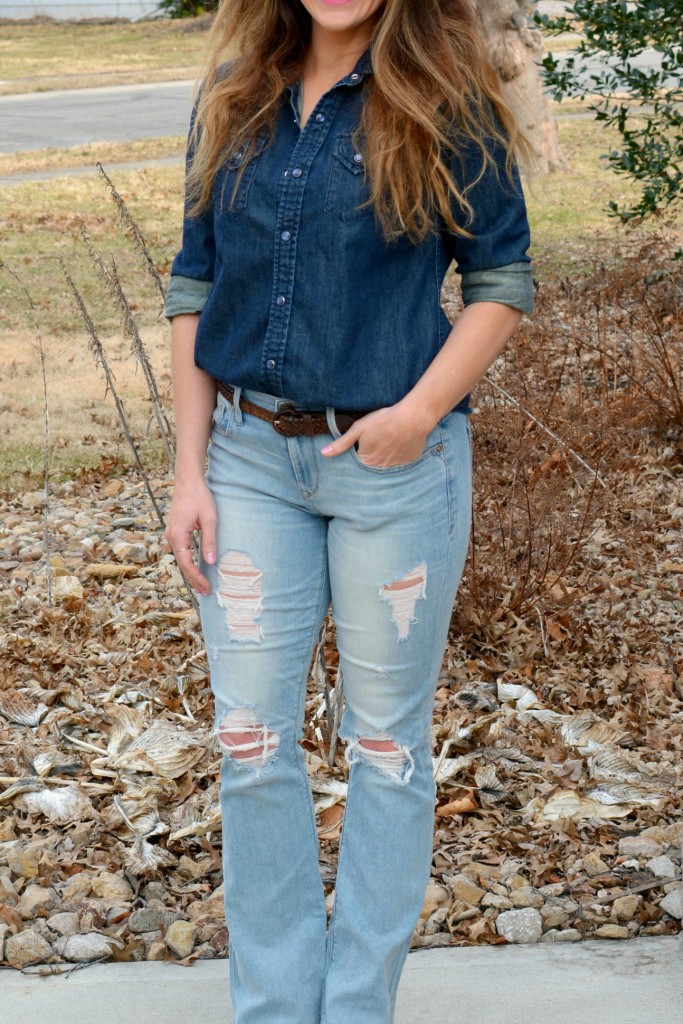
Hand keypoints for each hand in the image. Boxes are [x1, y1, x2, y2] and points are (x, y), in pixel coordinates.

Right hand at [164, 477, 216, 595]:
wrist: (188, 480)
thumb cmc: (200, 497)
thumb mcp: (209, 519)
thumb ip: (209, 541)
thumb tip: (210, 562)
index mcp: (178, 535)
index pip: (186, 563)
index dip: (197, 578)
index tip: (207, 588)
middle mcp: (171, 536)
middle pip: (182, 564)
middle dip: (194, 579)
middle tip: (206, 592)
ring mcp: (171, 533)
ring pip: (181, 558)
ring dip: (191, 572)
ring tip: (202, 584)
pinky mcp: (175, 530)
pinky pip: (181, 551)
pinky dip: (188, 561)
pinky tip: (196, 568)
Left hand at [320, 402, 431, 467]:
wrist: (412, 418)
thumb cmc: (384, 421)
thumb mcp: (358, 429)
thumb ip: (341, 444)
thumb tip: (324, 454)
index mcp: (366, 461)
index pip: (358, 463)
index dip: (359, 453)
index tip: (364, 443)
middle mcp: (380, 468)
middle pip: (372, 465)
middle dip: (372, 456)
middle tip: (378, 440)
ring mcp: (395, 466)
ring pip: (386, 464)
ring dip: (385, 455)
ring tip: (388, 440)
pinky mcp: (408, 461)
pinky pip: (400, 461)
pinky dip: (399, 454)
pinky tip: (399, 443)